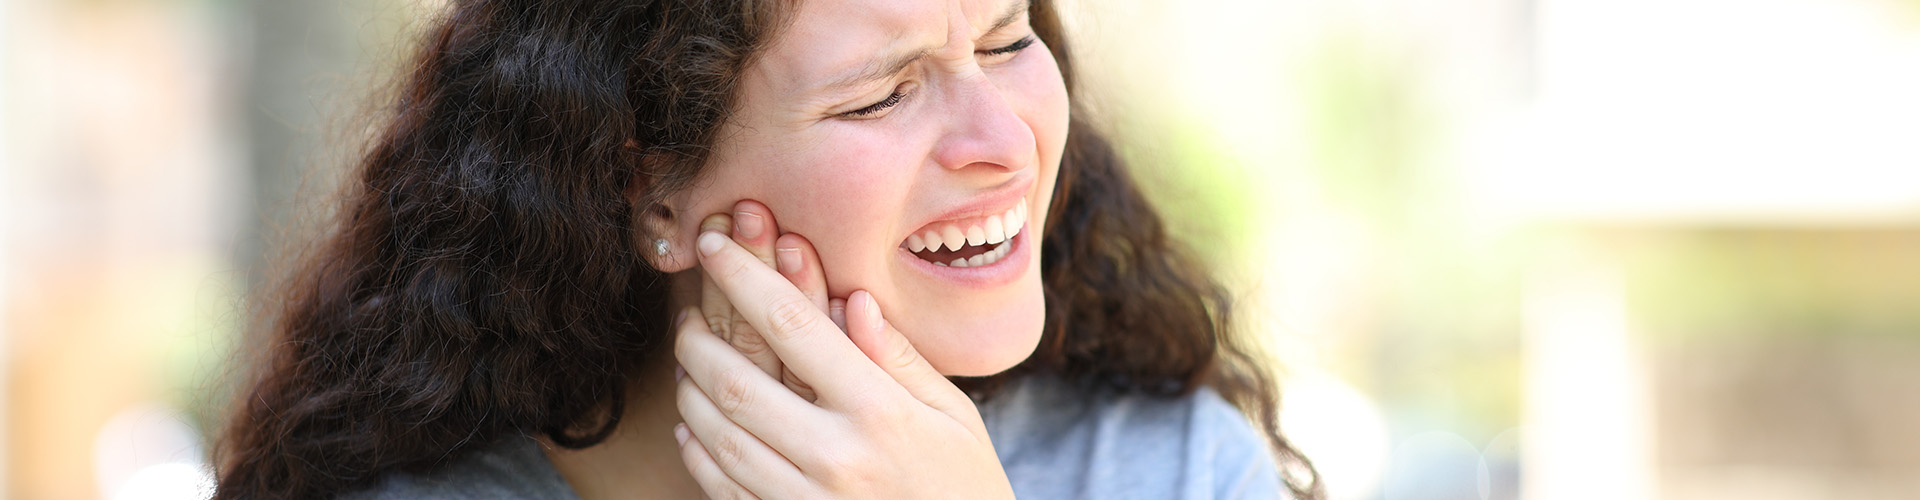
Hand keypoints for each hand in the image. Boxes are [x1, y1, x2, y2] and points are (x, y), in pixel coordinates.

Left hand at [672, 222, 1015, 499]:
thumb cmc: (966, 486)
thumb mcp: (956, 416)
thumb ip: (900, 358)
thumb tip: (852, 298)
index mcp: (881, 410)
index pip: (793, 326)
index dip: (744, 277)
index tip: (713, 244)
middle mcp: (837, 455)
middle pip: (736, 381)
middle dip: (696, 338)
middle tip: (686, 316)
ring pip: (718, 435)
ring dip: (690, 392)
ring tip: (689, 365)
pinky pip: (723, 488)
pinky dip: (698, 452)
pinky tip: (694, 427)